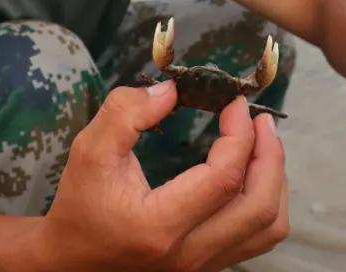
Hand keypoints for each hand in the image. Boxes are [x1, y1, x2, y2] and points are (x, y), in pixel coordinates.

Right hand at [35, 80, 287, 270]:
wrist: (71, 262)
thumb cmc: (80, 205)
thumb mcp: (89, 151)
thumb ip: (126, 112)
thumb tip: (172, 90)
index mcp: (160, 225)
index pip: (223, 179)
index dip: (239, 135)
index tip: (235, 104)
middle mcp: (189, 254)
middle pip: (260, 207)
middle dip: (270, 155)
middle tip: (260, 120)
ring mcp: (202, 266)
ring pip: (268, 227)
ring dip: (275, 180)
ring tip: (262, 144)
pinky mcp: (208, 265)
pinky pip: (257, 236)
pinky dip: (266, 200)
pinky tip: (252, 173)